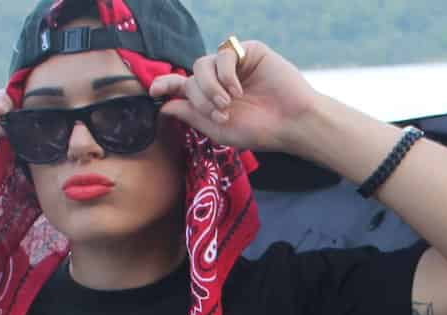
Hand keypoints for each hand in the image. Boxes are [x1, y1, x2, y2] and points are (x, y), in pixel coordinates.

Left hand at [147, 40, 318, 153]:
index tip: (153, 92)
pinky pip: (222, 54)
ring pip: (202, 64)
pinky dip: (225, 74)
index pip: (182, 85)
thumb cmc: (260, 131)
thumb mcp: (219, 130)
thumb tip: (164, 107)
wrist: (292, 122)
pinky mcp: (247, 52)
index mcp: (212, 97)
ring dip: (210, 86)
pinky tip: (238, 90)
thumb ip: (191, 116)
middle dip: (199, 96)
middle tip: (220, 112)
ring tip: (227, 103)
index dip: (165, 85)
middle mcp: (220, 79)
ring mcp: (233, 64)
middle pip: (191, 77)